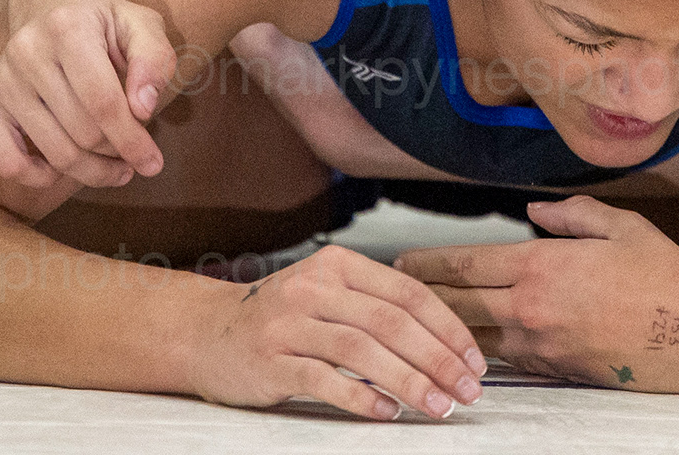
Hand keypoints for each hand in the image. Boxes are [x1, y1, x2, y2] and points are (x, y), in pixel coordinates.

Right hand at [0, 0, 176, 187]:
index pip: (103, 102)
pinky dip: (41, 178)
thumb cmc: (106, 28)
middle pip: (82, 131)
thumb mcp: (143, 27)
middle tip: (132, 157)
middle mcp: (26, 49)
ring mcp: (0, 77)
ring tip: (113, 166)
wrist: (55, 12)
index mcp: (68, 25)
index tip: (153, 164)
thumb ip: (154, 60)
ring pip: (53, 152)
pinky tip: (66, 169)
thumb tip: (143, 108)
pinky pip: (8, 162)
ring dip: (91, 171)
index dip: (132, 140)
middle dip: (116, 153)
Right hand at [197, 244, 487, 419]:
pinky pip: (324, 380)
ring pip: (362, 351)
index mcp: (338, 265)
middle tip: (467, 390)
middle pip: (391, 322)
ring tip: (438, 406)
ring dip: (408, 381)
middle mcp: (314, 287)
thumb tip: (444, 340)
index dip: (447, 327)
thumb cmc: (279, 318)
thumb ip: (374, 305)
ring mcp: (289, 324)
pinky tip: (387, 412)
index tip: (474, 360)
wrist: (204, 332)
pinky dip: (361, 397)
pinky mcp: (270, 361)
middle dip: (438, 359)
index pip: (407, 293)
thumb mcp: (326, 293)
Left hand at [395, 195, 678, 390]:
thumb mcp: (620, 226)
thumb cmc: (663, 276)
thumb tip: (536, 215)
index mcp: (542, 264)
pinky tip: (465, 348)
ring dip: (442, 329)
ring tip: (415, 322)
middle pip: (457, 304)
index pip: (467, 263)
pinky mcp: (554, 371)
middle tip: (393, 291)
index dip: (428, 263)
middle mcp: (532, 306)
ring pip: (474, 338)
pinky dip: (481, 351)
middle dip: (421, 297)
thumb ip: (571, 215)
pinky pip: (505, 360)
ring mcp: (541, 344)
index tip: (402, 261)